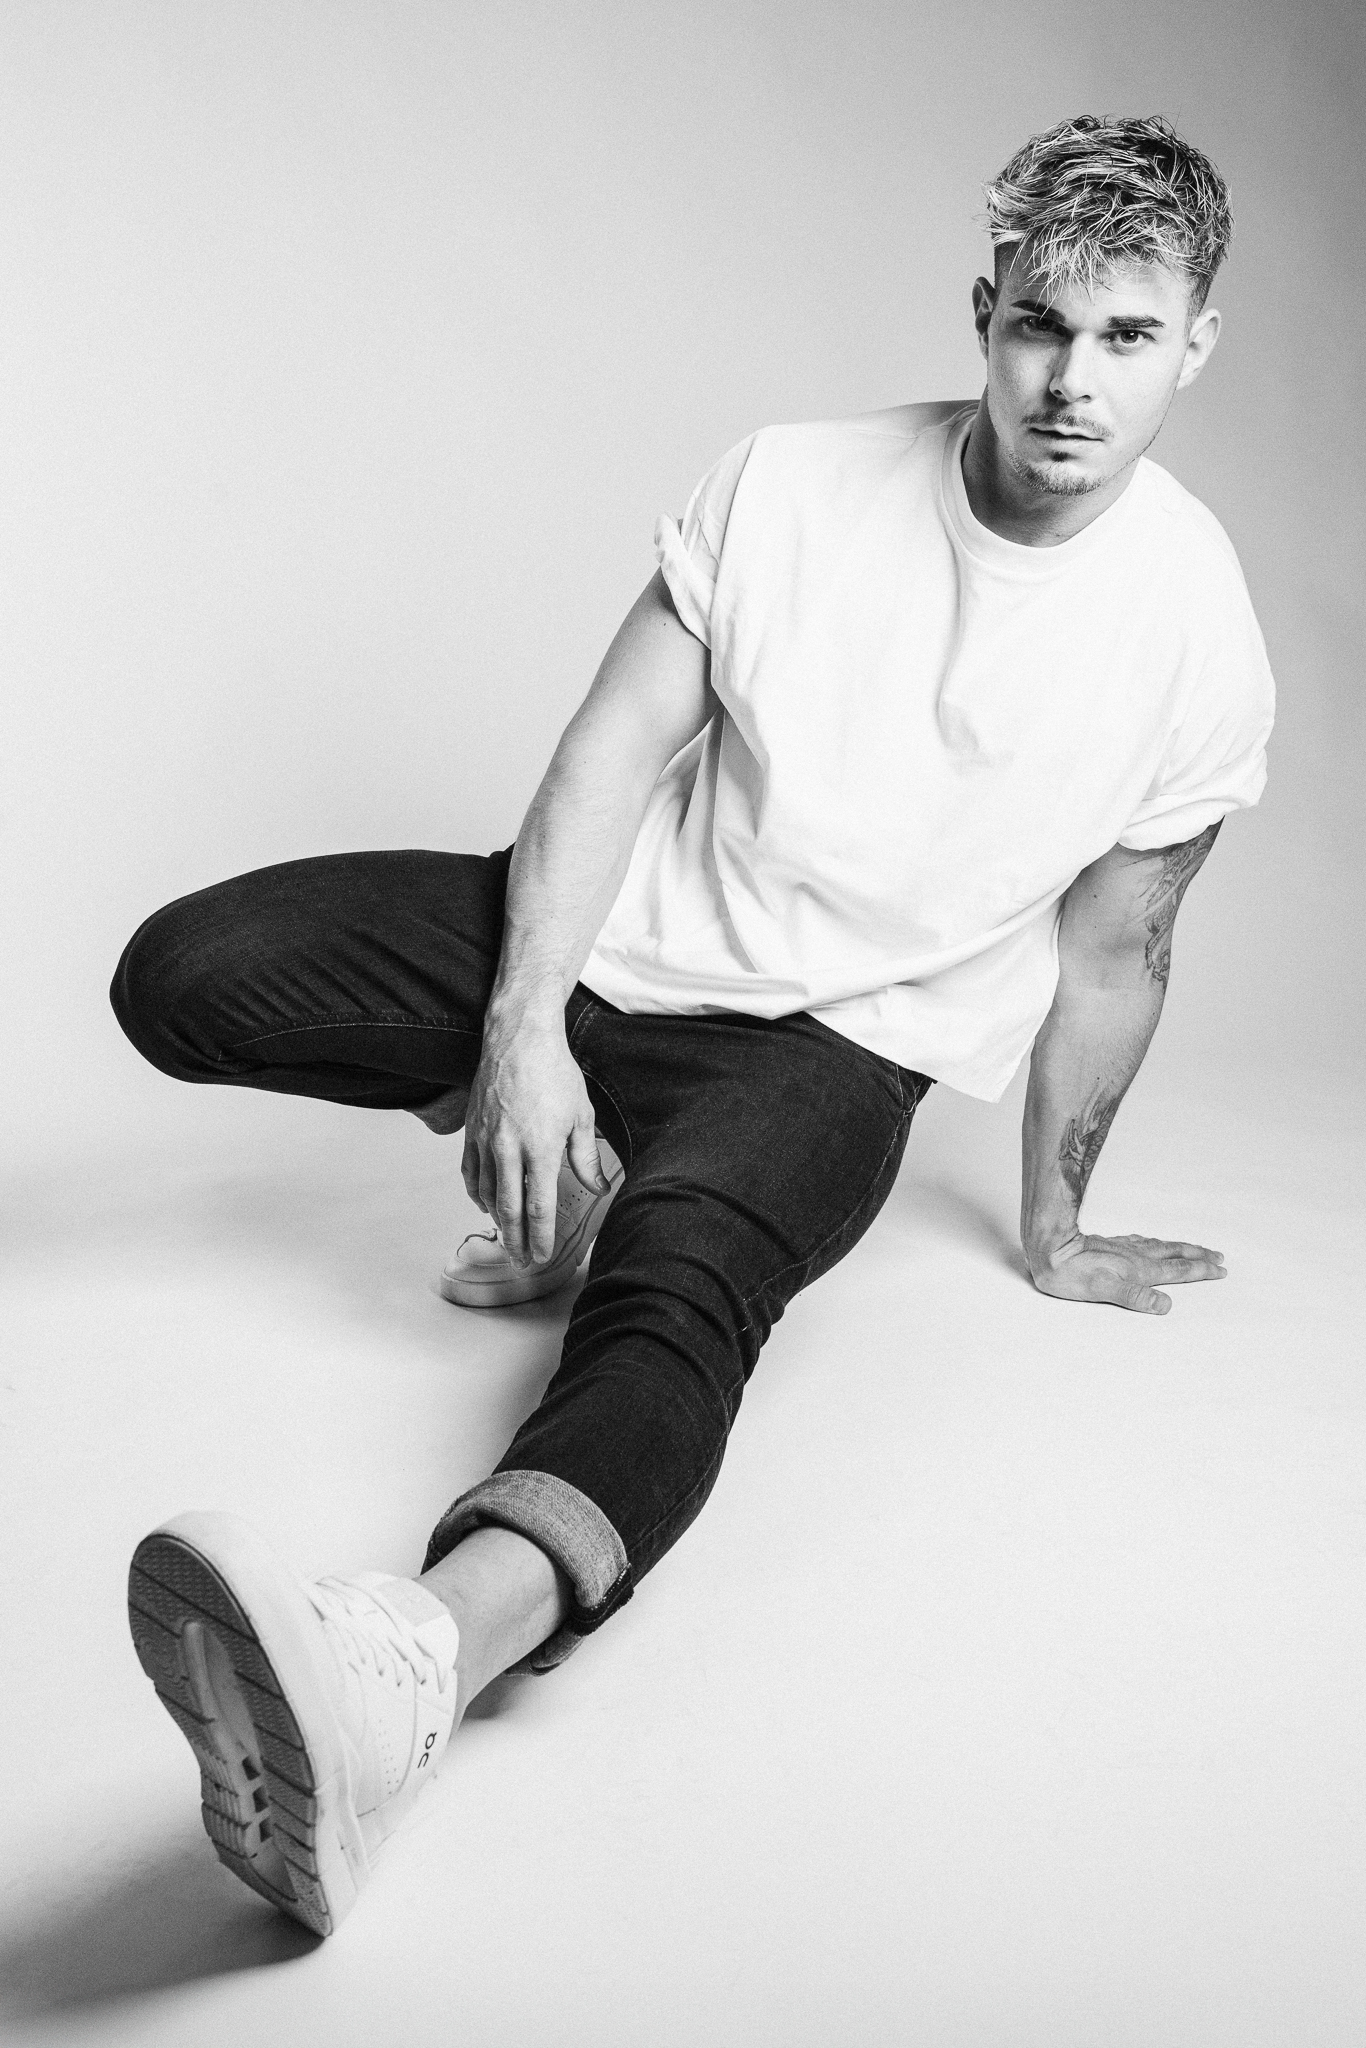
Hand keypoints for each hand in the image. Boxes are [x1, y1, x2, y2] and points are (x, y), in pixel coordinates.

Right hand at [461, 1010, 609, 1266]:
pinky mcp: (471, 1130)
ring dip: (497, 1220)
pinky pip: (469, 1172)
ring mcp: (486, 1140)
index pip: (538, 1206)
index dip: (540, 1237)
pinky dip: (476, 1193)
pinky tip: (484, 1204)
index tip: (541, 1256)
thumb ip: (586, 1158)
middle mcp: (509, 1148)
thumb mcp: (581, 1115)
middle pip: (509, 1208)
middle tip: (522, 1261)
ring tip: (508, 1237)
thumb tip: (598, 1187)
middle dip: (516, 1240)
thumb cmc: (554, 1073)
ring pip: (486, 1193)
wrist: (518, 1039)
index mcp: (540, 1147)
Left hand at [1027, 1231, 1226, 1314]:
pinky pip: (1142, 1241)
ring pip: (1160, 1245)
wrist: (1048, 1248)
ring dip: (1181, 1247)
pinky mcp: (1109, 1244)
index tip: (1220, 1270)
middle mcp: (1135, 1256)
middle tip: (1218, 1256)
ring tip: (1194, 1248)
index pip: (1177, 1270)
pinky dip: (1156, 1242)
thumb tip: (1165, 1305)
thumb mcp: (1103, 1290)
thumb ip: (1135, 1297)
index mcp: (1138, 1270)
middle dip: (1198, 1256)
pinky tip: (1151, 1241)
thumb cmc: (1070, 1273)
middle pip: (1174, 1254)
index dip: (1200, 1270)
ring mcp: (1123, 1248)